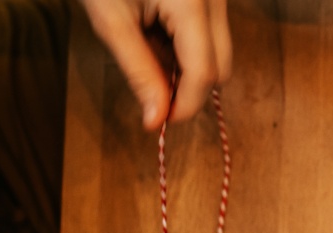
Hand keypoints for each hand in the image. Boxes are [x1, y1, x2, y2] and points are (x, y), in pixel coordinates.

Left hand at [81, 0, 231, 129]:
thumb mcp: (112, 21)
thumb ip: (139, 72)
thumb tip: (157, 119)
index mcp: (191, 4)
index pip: (203, 72)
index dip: (184, 104)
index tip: (159, 121)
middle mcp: (214, 0)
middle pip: (221, 67)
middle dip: (191, 88)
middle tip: (153, 91)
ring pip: (219, 53)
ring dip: (188, 68)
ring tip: (148, 52)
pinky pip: (211, 35)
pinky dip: (186, 48)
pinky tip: (156, 34)